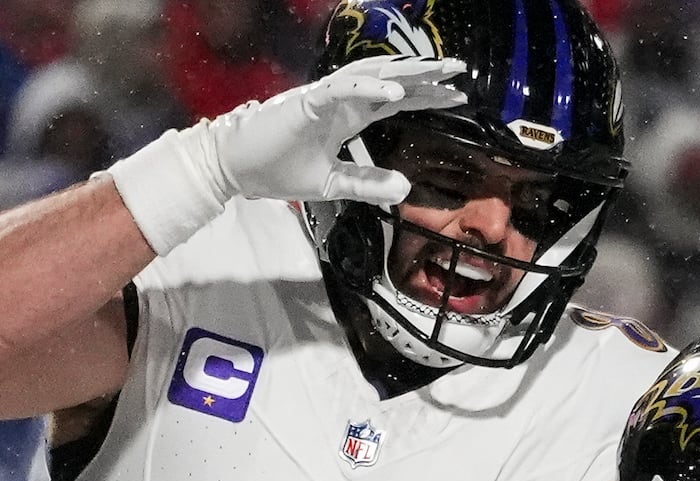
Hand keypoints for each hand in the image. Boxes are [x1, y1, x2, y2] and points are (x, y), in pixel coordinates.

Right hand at [210, 56, 466, 206]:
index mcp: (349, 115)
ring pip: (373, 76)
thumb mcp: (334, 184)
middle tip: (460, 70)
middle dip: (426, 75)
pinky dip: (371, 88)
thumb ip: (368, 185)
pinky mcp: (308, 102)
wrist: (238, 169)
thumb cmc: (280, 170)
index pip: (395, 99)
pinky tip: (396, 93)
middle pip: (392, 80)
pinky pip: (344, 89)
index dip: (425, 96)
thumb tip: (406, 191)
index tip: (458, 96)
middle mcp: (342, 100)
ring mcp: (325, 97)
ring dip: (405, 73)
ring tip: (437, 71)